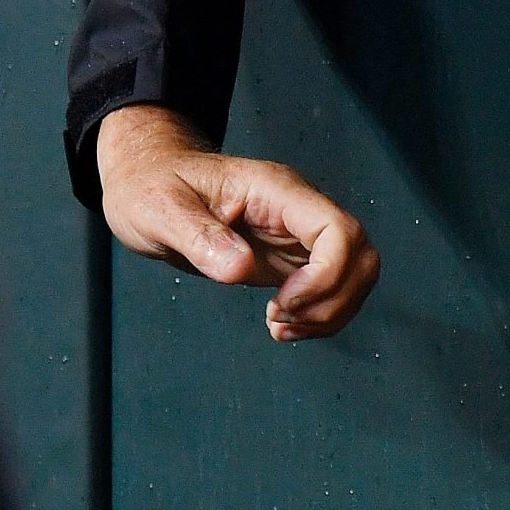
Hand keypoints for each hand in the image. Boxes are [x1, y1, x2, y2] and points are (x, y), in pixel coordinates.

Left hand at [95, 105, 379, 342]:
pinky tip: (282, 326)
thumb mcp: (157, 208)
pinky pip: (332, 289)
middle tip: (283, 320)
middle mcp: (300, 212)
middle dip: (334, 300)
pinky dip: (319, 317)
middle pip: (361, 255)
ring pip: (356, 276)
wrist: (148, 182)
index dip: (327, 275)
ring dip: (331, 313)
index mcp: (277, 191)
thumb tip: (240, 269)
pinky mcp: (294, 259)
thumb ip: (198, 236)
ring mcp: (301, 236)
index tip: (282, 302)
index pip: (339, 229)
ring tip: (281, 327)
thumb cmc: (151, 185)